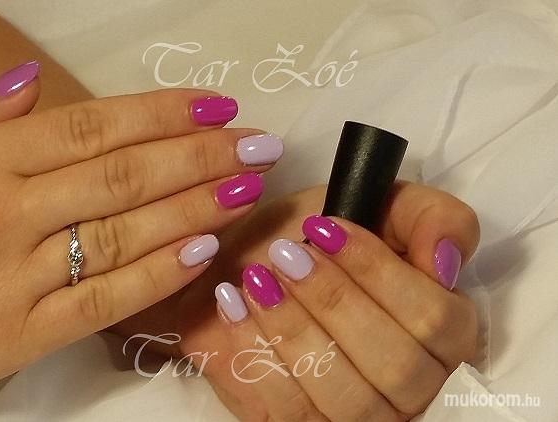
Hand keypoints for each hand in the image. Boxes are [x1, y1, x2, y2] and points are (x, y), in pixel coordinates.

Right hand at [0, 63, 283, 400]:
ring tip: (247, 188)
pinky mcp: (20, 336)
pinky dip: (158, 274)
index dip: (164, 114)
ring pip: (125, 233)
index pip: (93, 127)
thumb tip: (30, 82)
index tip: (218, 109)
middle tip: (258, 145)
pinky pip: (104, 300)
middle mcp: (5, 214)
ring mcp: (15, 277)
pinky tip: (205, 250)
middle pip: (125, 176)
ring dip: (196, 207)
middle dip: (201, 157)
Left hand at [173, 182, 478, 420]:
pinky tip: (233, 306)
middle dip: (333, 301)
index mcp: (442, 331)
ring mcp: (358, 414)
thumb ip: (430, 216)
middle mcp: (410, 385)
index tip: (324, 229)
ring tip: (256, 278)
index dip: (379, 273)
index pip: (437, 319)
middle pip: (396, 366)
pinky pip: (287, 412)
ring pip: (344, 398)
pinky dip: (254, 354)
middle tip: (286, 254)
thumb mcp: (371, 204)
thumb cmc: (314, 237)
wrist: (246, 264)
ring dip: (293, 330)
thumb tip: (444, 259)